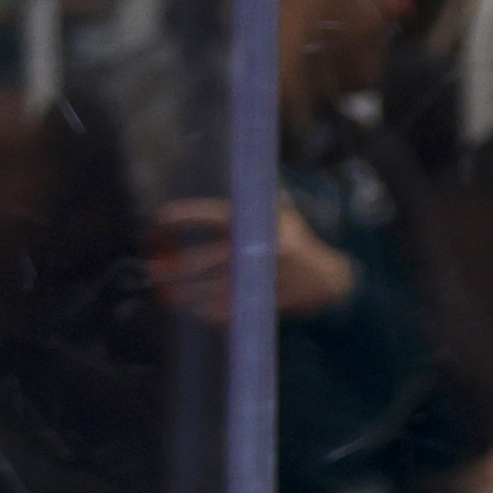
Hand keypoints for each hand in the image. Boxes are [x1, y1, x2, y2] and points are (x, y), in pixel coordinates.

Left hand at [146, 198, 354, 326]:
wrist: (333, 279)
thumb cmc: (303, 243)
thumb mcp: (287, 216)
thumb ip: (265, 202)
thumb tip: (251, 178)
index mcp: (257, 225)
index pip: (214, 216)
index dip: (186, 215)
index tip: (161, 217)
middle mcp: (256, 250)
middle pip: (209, 258)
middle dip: (182, 267)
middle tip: (159, 273)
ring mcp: (261, 277)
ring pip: (218, 286)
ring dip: (193, 293)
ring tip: (173, 297)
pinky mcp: (267, 299)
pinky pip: (236, 307)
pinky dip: (217, 312)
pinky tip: (201, 313)